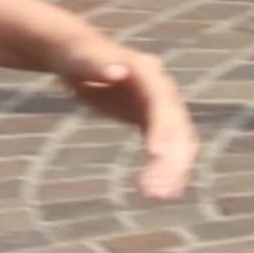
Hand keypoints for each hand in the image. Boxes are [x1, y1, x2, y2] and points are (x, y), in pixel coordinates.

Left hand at [59, 38, 198, 201]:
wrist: (80, 55)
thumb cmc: (76, 55)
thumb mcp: (81, 58)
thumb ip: (97, 65)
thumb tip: (117, 70)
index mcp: (146, 72)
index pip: (161, 102)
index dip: (162, 127)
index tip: (155, 154)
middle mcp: (161, 90)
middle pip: (175, 126)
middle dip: (170, 159)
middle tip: (156, 192)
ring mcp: (160, 107)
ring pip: (177, 142)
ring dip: (173, 171)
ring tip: (159, 197)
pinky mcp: (153, 122)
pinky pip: (166, 149)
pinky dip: (165, 170)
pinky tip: (160, 193)